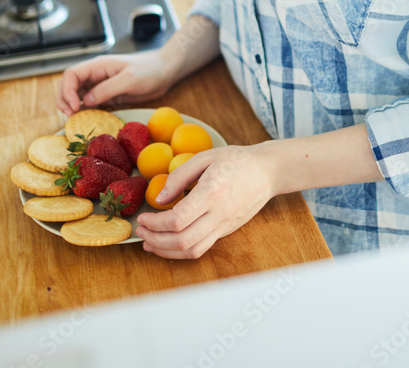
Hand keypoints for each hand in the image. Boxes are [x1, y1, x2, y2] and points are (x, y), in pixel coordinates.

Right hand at [56, 49, 169, 115]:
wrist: (165, 71)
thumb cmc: (149, 70)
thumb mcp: (128, 80)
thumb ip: (106, 89)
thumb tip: (85, 101)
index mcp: (98, 65)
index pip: (71, 74)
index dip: (67, 91)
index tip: (73, 106)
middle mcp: (96, 74)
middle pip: (69, 84)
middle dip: (65, 99)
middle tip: (70, 116)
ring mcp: (101, 84)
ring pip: (77, 94)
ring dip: (72, 106)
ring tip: (74, 119)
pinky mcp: (108, 94)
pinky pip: (90, 102)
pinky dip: (85, 110)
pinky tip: (86, 119)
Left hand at [135, 144, 273, 258]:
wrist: (267, 172)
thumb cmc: (236, 160)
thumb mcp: (205, 157)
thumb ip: (179, 176)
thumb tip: (159, 198)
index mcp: (212, 193)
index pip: (178, 220)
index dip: (155, 223)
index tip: (143, 217)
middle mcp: (219, 214)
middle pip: (182, 241)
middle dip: (156, 240)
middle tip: (141, 231)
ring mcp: (224, 226)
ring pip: (192, 251)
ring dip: (166, 251)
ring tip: (149, 243)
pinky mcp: (226, 232)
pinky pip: (202, 249)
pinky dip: (181, 252)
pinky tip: (168, 244)